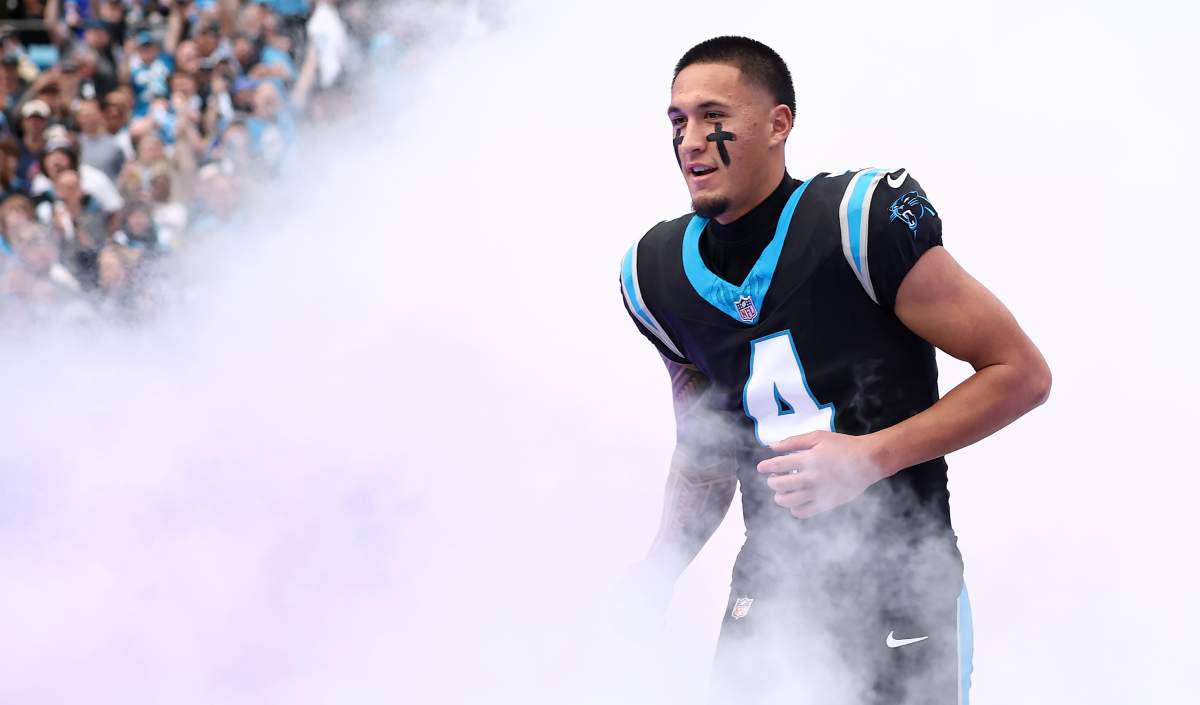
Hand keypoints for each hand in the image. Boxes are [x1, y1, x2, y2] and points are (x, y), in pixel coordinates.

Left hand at [756, 431, 885, 518]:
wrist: (868, 461)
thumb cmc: (843, 446)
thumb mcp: (818, 437)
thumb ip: (793, 441)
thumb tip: (772, 446)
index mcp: (808, 459)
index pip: (778, 465)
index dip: (766, 467)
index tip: (761, 468)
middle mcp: (811, 478)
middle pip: (780, 485)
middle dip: (772, 482)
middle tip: (773, 479)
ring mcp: (819, 493)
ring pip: (788, 501)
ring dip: (780, 497)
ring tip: (781, 492)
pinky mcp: (826, 504)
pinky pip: (803, 512)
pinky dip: (794, 509)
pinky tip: (795, 501)